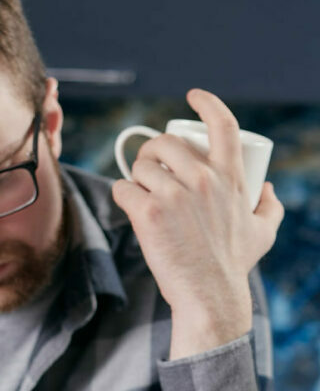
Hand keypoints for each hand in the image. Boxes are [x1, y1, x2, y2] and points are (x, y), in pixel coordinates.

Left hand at [112, 88, 284, 358]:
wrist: (208, 294)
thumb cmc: (233, 265)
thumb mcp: (263, 232)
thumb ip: (269, 207)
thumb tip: (267, 189)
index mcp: (230, 177)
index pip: (223, 124)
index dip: (207, 103)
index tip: (193, 97)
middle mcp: (203, 179)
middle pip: (165, 143)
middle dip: (152, 152)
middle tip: (149, 168)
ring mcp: (173, 194)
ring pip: (140, 165)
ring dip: (135, 176)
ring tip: (140, 192)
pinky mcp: (147, 212)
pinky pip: (122, 188)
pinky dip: (122, 195)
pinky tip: (129, 205)